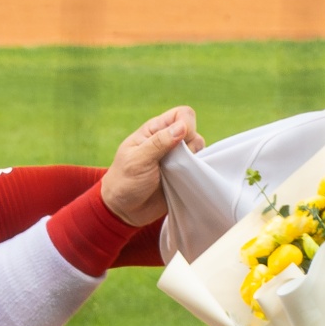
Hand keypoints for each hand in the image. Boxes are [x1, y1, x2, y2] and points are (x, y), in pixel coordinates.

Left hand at [98, 106, 201, 224]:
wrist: (124, 211)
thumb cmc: (125, 181)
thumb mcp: (138, 160)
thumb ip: (159, 142)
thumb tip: (182, 126)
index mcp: (155, 130)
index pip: (182, 114)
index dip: (186, 124)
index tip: (179, 142)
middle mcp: (168, 141)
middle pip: (194, 131)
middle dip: (190, 146)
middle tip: (173, 162)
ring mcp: (177, 158)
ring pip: (199, 149)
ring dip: (194, 160)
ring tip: (176, 174)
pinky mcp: (183, 175)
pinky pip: (199, 167)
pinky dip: (197, 172)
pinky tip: (184, 180)